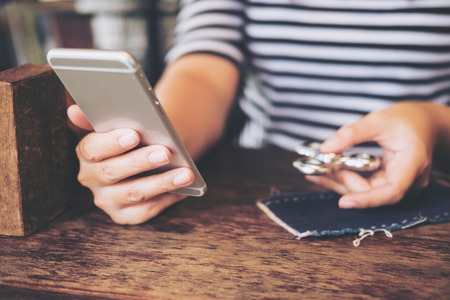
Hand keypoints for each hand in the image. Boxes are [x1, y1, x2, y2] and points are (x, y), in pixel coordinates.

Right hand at [68, 105, 194, 223]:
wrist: (150, 156)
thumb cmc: (137, 138)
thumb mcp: (124, 124)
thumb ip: (102, 117)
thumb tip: (74, 111)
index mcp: (87, 153)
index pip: (92, 148)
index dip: (112, 143)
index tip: (135, 134)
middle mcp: (91, 179)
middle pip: (112, 172)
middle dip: (141, 162)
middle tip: (166, 153)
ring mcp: (107, 200)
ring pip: (132, 194)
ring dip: (161, 183)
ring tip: (185, 174)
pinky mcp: (123, 216)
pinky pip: (144, 211)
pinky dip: (165, 199)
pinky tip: (183, 189)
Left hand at [304, 102, 438, 208]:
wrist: (423, 122)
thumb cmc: (407, 119)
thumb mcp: (379, 120)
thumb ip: (353, 133)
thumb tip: (326, 148)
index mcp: (413, 165)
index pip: (392, 191)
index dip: (367, 200)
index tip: (344, 202)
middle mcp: (408, 181)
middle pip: (372, 192)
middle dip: (343, 181)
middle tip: (317, 169)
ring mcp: (398, 184)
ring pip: (365, 191)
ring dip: (340, 181)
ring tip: (315, 170)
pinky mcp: (387, 183)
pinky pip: (364, 185)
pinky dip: (345, 177)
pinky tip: (325, 170)